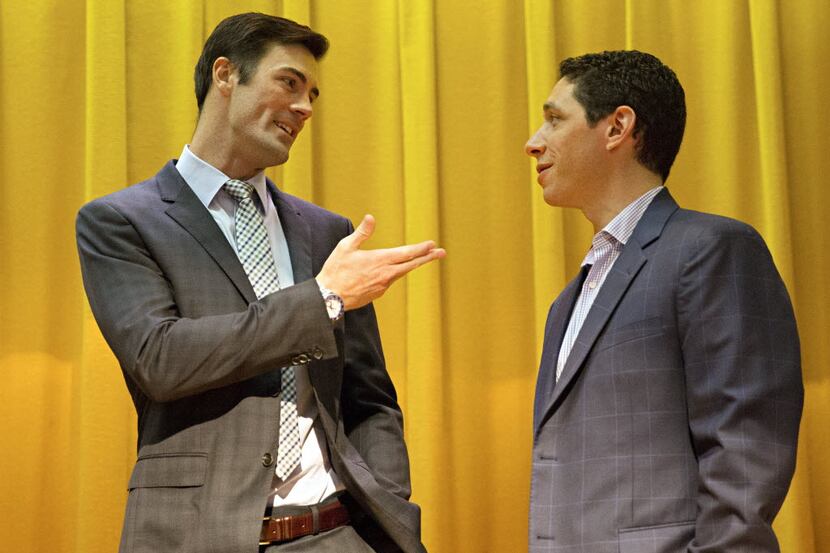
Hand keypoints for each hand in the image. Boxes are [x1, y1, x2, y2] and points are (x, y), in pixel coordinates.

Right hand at [316, 214, 445, 309]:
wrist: (329, 297)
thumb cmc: (336, 270)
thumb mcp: (346, 247)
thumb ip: (362, 233)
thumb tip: (371, 218)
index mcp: (380, 260)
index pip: (406, 253)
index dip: (421, 249)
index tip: (432, 245)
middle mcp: (385, 274)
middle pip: (411, 264)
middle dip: (428, 258)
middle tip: (441, 253)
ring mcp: (383, 285)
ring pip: (401, 273)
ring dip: (412, 265)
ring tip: (422, 258)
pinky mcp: (378, 293)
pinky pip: (389, 280)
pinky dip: (393, 273)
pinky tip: (390, 271)